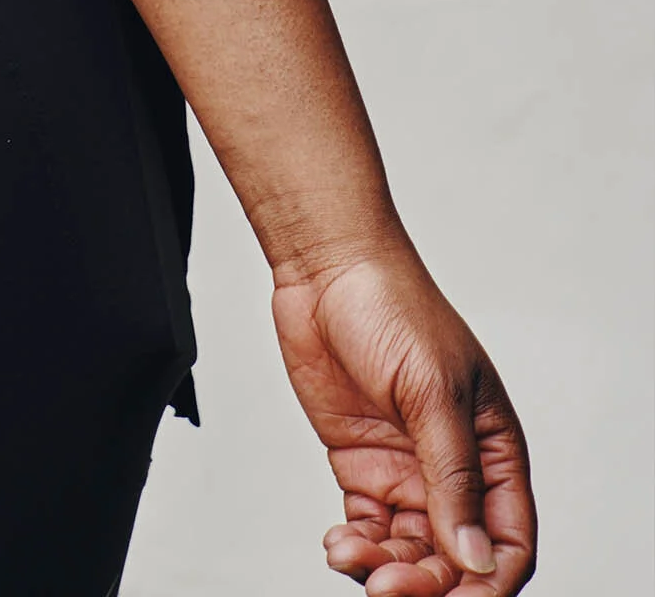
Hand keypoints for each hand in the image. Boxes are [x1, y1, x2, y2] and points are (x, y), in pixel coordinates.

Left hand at [272, 248, 534, 592]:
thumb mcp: (433, 393)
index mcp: (493, 451)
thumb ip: (454, 479)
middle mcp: (454, 469)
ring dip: (385, 568)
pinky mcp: (361, 464)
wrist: (325, 267)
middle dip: (427, 581)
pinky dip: (357, 546)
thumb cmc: (392, 305)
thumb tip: (474, 559)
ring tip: (351, 557)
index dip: (487, 581)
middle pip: (454, 558)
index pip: (507, 541)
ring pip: (409, 550)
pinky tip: (339, 544)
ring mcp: (406, 468)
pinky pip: (369, 528)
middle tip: (387, 587)